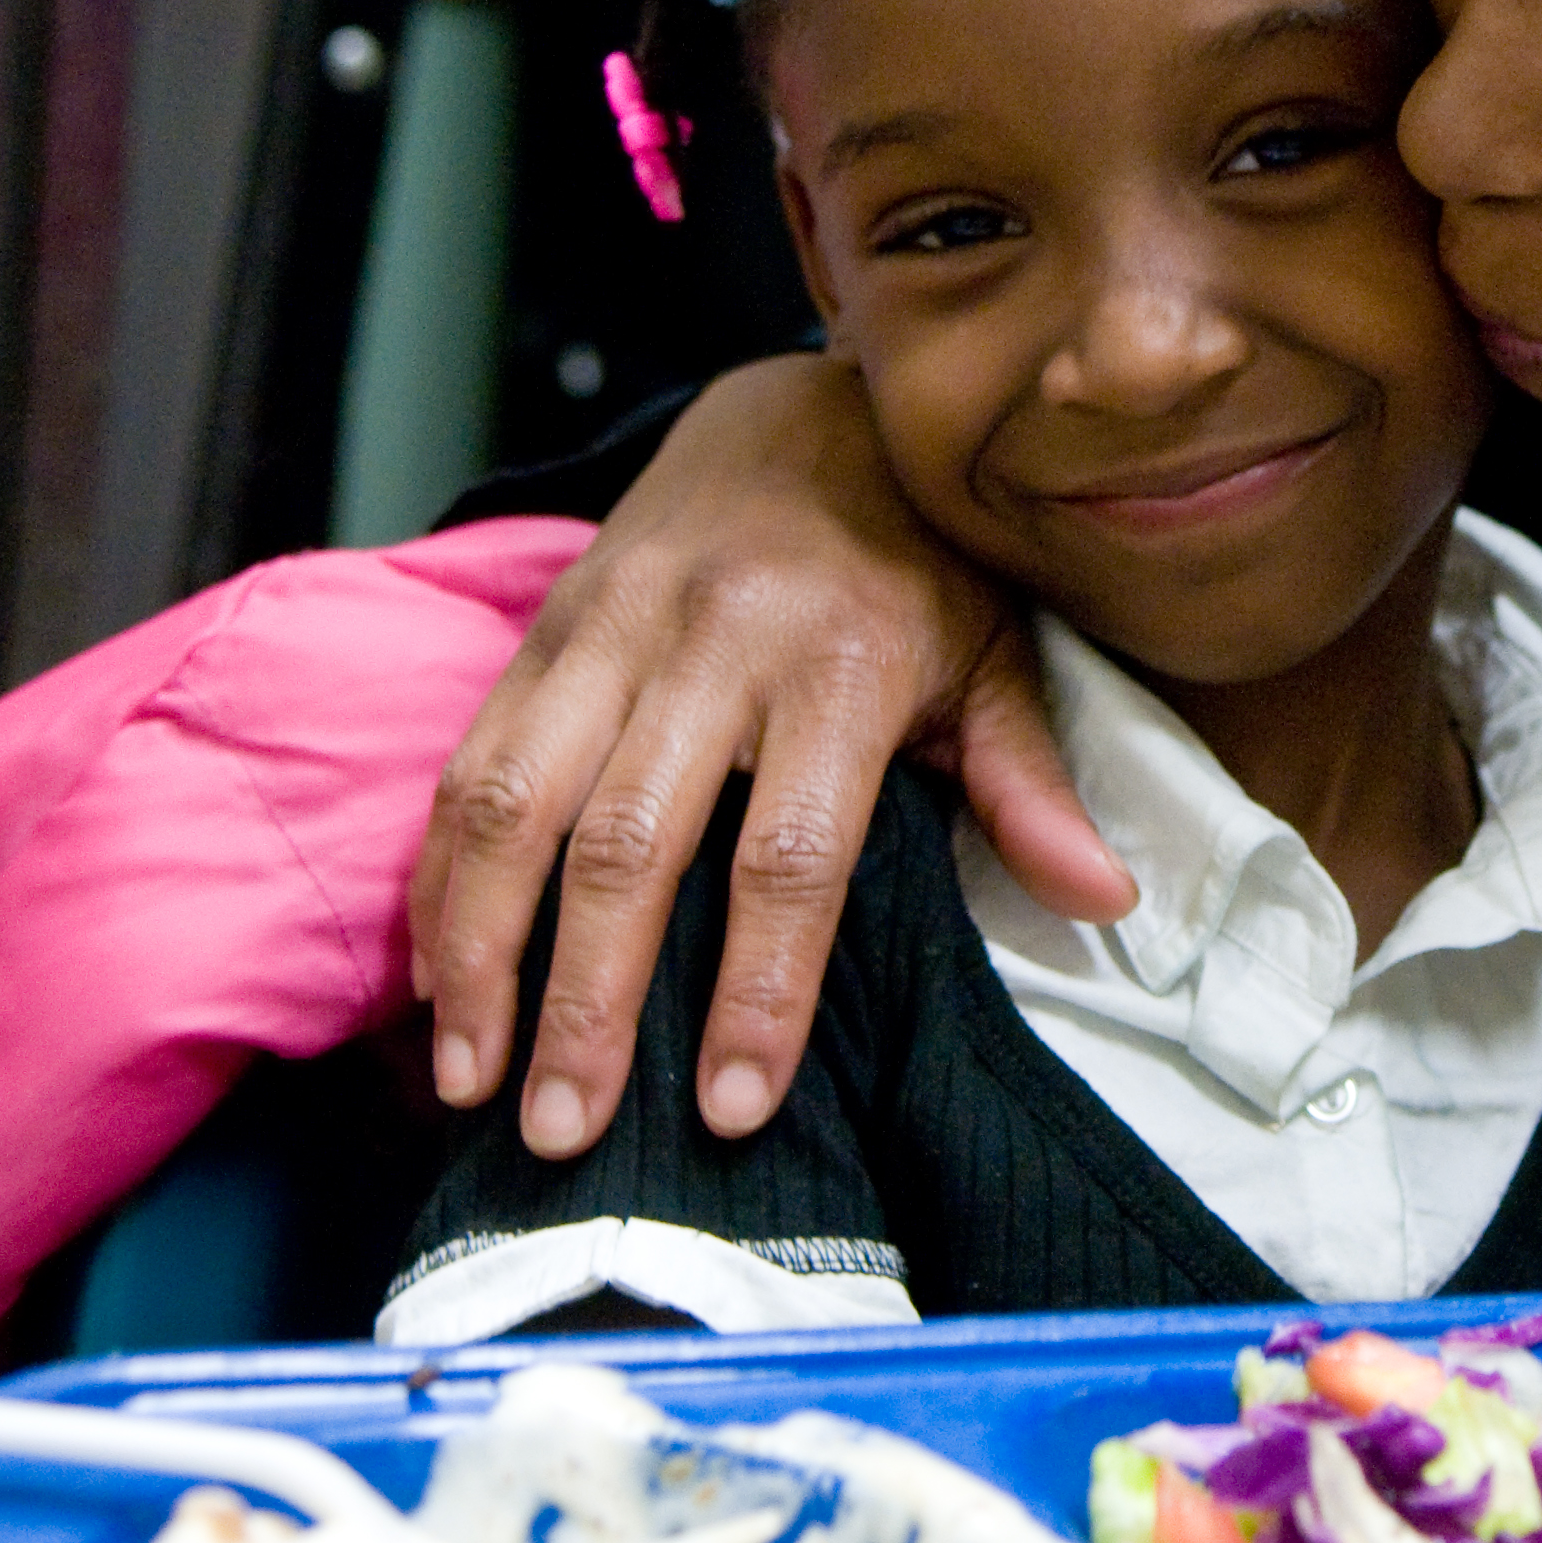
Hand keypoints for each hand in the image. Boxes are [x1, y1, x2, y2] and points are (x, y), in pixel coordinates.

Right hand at [411, 354, 1133, 1154]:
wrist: (802, 408)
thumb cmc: (915, 556)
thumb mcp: (997, 646)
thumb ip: (1029, 777)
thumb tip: (1104, 895)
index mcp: (844, 658)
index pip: (792, 852)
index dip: (759, 986)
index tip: (732, 1107)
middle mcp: (715, 640)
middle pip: (629, 843)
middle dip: (587, 1001)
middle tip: (565, 1133)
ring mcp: (612, 627)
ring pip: (515, 800)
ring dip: (481, 950)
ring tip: (474, 1083)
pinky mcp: (544, 625)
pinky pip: (469, 759)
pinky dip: (439, 877)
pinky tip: (437, 979)